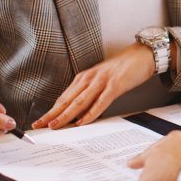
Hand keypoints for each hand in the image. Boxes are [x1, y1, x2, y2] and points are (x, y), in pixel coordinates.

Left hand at [32, 43, 154, 129]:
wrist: (142, 54)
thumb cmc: (122, 69)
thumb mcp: (101, 80)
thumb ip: (90, 93)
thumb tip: (79, 112)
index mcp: (84, 78)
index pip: (64, 98)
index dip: (51, 111)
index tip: (40, 121)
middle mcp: (89, 79)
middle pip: (67, 100)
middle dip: (51, 114)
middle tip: (39, 126)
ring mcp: (101, 81)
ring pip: (79, 101)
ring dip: (65, 115)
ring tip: (55, 126)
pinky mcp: (115, 85)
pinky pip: (100, 101)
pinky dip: (90, 113)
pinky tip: (82, 122)